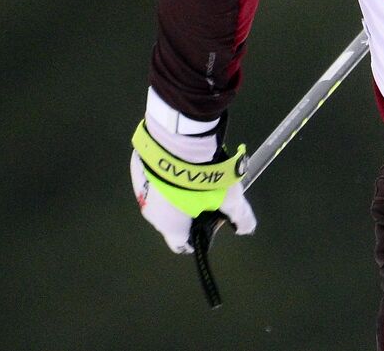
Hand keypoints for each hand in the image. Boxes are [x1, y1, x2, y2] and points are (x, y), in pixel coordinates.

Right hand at [130, 110, 255, 253]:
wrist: (178, 140)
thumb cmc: (204, 177)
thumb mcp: (230, 198)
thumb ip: (239, 216)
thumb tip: (246, 229)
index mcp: (171, 227)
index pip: (182, 244)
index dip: (197, 237)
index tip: (208, 223)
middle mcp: (151, 215)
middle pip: (172, 219)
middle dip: (188, 210)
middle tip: (206, 192)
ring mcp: (140, 192)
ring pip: (161, 198)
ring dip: (175, 191)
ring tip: (193, 174)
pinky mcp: (136, 170)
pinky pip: (152, 178)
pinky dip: (165, 174)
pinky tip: (179, 160)